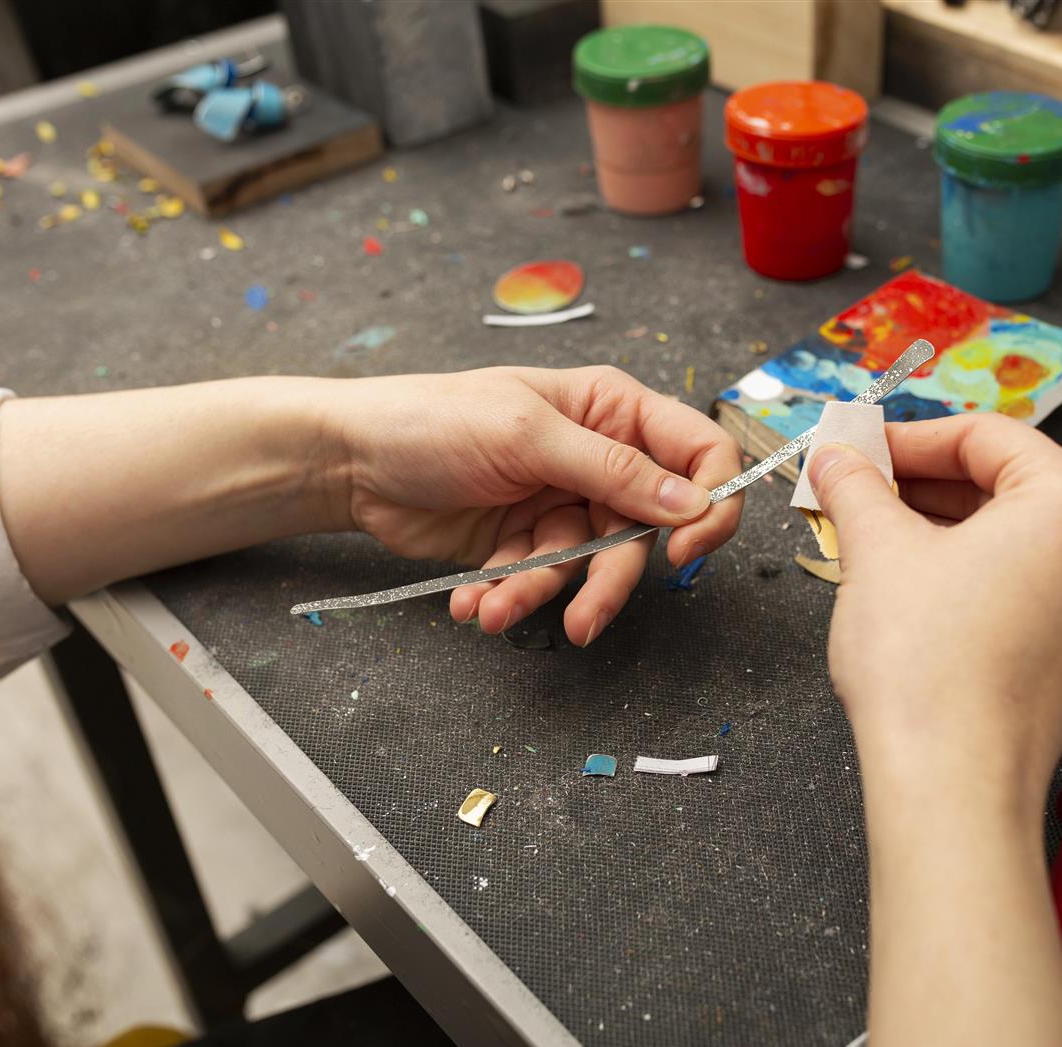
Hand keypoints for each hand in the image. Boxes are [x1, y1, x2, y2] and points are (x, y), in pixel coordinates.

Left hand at [332, 366, 743, 645]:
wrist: (351, 461)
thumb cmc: (433, 420)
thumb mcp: (527, 436)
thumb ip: (613, 471)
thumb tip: (691, 502)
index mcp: (613, 410)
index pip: (698, 452)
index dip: (709, 501)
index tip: (685, 546)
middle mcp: (600, 458)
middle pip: (645, 530)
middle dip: (607, 580)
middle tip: (584, 622)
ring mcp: (564, 503)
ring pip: (588, 566)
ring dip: (540, 593)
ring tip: (492, 609)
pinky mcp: (527, 542)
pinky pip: (540, 580)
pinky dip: (508, 596)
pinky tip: (471, 601)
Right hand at [806, 414, 1061, 803]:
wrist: (953, 782)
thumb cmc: (931, 669)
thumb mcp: (877, 548)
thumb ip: (856, 485)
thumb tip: (836, 457)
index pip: (984, 436)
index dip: (905, 437)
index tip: (856, 448)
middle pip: (1005, 483)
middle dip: (921, 483)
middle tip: (855, 488)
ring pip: (1015, 537)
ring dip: (942, 528)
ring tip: (871, 535)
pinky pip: (1028, 585)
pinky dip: (973, 573)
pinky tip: (913, 585)